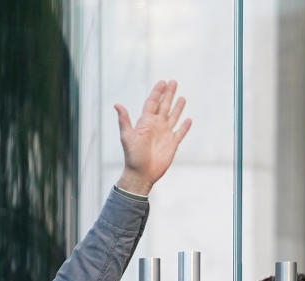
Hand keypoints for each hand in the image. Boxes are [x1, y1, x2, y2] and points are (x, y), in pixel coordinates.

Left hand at [114, 80, 191, 194]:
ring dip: (177, 107)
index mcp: (145, 122)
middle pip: (164, 106)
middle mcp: (156, 126)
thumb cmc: (132, 156)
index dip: (157, 92)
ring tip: (182, 97)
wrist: (141, 174)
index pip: (152, 103)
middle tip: (173, 81)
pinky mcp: (172, 144)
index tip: (162, 82)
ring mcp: (164, 134)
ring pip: (173, 117)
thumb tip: (117, 104)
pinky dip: (184, 126)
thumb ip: (124, 120)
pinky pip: (180, 133)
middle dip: (169, 94)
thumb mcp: (127, 136)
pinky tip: (188, 119)